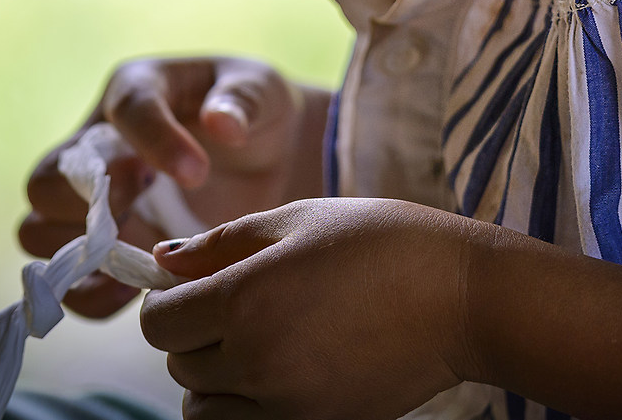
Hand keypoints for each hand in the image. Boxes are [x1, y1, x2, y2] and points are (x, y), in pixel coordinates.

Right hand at [19, 56, 325, 318]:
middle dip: (85, 201)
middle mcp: (98, 148)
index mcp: (138, 90)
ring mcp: (94, 205)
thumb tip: (223, 125)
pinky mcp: (106, 254)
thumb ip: (244, 99)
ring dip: (82, 250)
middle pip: (45, 180)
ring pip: (38, 232)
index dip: (153, 141)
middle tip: (146, 205)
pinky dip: (96, 293)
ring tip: (145, 252)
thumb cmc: (258, 115)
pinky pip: (71, 285)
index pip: (127, 108)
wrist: (270, 167)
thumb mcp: (262, 91)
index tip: (197, 172)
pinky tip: (145, 287)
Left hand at [141, 198, 477, 419]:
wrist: (463, 298)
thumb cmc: (384, 244)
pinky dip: (246, 408)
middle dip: (194, 337)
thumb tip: (162, 261)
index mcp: (245, 301)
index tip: (191, 287)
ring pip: (204, 412)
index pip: (159, 323)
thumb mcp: (297, 220)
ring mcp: (287, 407)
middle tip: (235, 306)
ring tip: (256, 345)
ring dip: (214, 382)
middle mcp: (257, 363)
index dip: (166, 301)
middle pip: (179, 368)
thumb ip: (221, 243)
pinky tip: (280, 373)